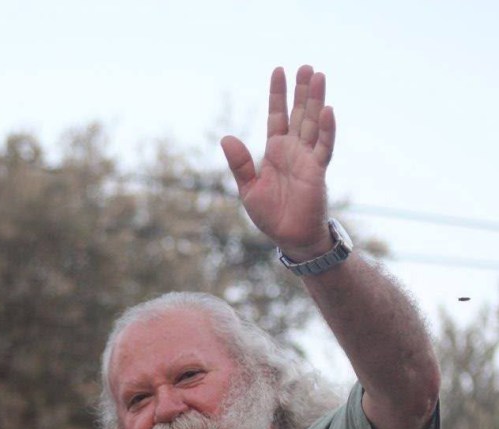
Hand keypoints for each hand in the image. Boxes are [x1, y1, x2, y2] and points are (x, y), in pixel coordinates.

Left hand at [221, 65, 335, 258]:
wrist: (290, 238)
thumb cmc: (271, 216)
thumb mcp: (249, 189)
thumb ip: (240, 164)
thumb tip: (226, 137)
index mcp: (275, 152)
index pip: (277, 116)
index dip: (277, 95)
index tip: (278, 71)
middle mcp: (293, 150)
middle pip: (299, 113)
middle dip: (301, 91)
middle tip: (305, 66)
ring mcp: (307, 159)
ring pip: (313, 123)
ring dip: (316, 100)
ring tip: (318, 76)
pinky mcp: (318, 171)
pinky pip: (323, 147)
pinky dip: (326, 129)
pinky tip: (327, 110)